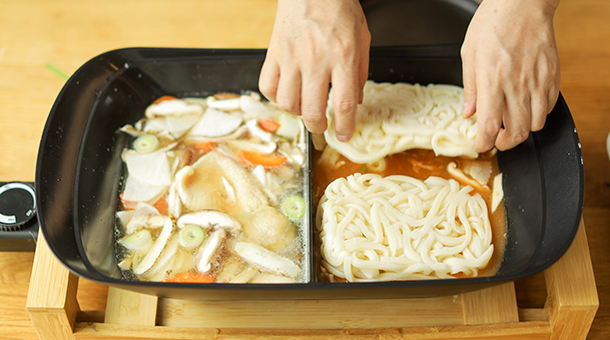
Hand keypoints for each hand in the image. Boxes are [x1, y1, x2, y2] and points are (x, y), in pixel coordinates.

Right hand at [259, 0, 370, 141]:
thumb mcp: (362, 39)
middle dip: (318, 127)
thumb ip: (360, 72)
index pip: (344, 104)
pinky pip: (267, 86)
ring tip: (304, 107)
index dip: (345, 126)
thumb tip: (355, 101)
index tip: (344, 135)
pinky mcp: (274, 53)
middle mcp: (316, 60)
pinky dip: (275, 97)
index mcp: (343, 57)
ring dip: (297, 113)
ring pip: (287, 103)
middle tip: (322, 126)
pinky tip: (286, 93)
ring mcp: (292, 57)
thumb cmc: (338, 8)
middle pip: (312, 111)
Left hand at [461, 0, 560, 151]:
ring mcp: (538, 81)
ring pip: (535, 125)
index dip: (484, 143)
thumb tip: (468, 113)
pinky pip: (549, 108)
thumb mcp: (469, 54)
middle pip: (516, 132)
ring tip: (510, 121)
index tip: (480, 145)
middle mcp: (517, 84)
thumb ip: (470, 88)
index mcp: (492, 79)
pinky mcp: (553, 77)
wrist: (523, 4)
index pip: (489, 125)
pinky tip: (526, 105)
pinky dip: (538, 114)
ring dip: (522, 130)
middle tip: (496, 138)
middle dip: (504, 143)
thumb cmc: (493, 24)